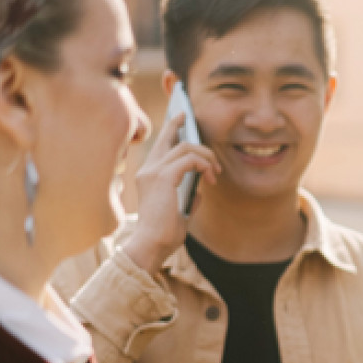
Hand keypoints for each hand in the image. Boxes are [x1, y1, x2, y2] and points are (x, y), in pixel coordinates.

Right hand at [122, 113, 220, 274]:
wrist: (152, 244)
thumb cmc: (164, 232)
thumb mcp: (178, 209)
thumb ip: (187, 195)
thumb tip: (200, 189)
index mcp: (148, 175)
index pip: (159, 146)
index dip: (170, 129)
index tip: (180, 118)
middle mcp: (147, 169)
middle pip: (166, 138)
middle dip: (179, 125)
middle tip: (190, 118)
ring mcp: (153, 171)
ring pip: (185, 147)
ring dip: (206, 156)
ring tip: (215, 172)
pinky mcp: (163, 177)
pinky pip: (189, 159)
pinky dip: (203, 164)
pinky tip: (210, 177)